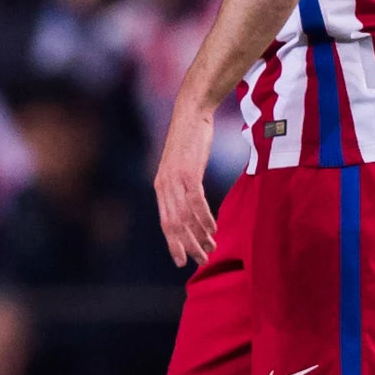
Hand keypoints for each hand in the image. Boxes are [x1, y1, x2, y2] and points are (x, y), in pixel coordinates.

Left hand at [154, 104, 219, 268]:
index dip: (173, 243)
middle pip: (174, 225)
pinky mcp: (188, 172)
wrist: (191, 113)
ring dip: (199, 235)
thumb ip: (181, 185)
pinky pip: (196, 202)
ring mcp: (175, 180)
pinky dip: (205, 218)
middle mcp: (164, 186)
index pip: (165, 223)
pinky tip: (213, 228)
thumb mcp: (181, 165)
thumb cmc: (189, 140)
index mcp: (160, 186)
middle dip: (187, 245)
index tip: (182, 261)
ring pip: (185, 217)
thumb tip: (190, 204)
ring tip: (211, 248)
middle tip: (200, 261)